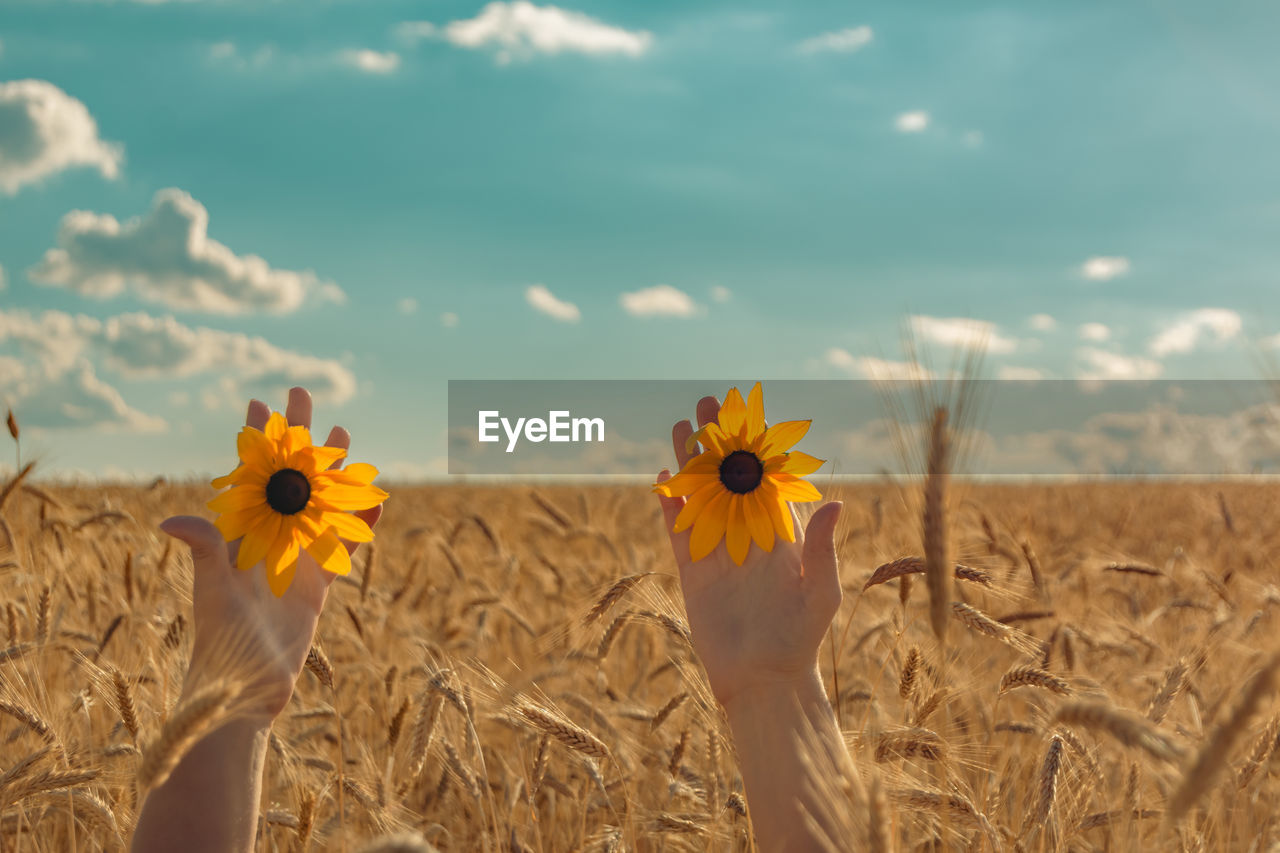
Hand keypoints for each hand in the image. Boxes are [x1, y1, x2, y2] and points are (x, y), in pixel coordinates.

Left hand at [160, 387, 382, 719]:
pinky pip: (346, 547)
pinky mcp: (318, 587)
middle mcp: (269, 542)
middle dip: (298, 437)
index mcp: (242, 536)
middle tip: (304, 394)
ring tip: (345, 436)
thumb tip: (170, 520)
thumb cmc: (221, 645)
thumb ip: (206, 553)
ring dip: (332, 470)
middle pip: (288, 477)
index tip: (259, 402)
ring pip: (320, 503)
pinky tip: (379, 505)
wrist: (244, 693)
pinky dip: (363, 526)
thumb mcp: (214, 595)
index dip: (256, 438)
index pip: (251, 473)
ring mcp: (296, 562)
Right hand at [655, 394, 841, 710]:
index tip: (747, 414)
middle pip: (729, 477)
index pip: (766, 479)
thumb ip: (822, 547)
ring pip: (701, 495)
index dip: (755, 446)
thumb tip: (837, 501)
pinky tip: (664, 475)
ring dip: (692, 463)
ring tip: (683, 427)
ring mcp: (718, 550)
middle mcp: (748, 535)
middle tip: (707, 404)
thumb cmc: (802, 638)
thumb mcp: (821, 591)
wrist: (764, 679)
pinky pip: (679, 529)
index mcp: (781, 534)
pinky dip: (671, 504)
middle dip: (718, 442)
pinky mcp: (694, 570)